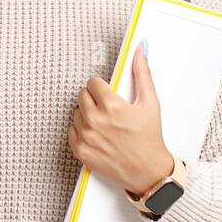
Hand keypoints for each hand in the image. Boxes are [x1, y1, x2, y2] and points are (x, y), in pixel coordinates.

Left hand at [67, 41, 175, 195]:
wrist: (147, 172)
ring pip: (76, 112)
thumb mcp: (150, 103)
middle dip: (94, 98)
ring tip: (104, 122)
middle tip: (107, 108)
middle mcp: (96, 121)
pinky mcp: (80, 150)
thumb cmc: (150, 138)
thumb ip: (142, 73)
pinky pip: (71, 130)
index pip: (92, 83)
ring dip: (87, 113)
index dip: (102, 87)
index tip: (109, 94)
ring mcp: (86, 136)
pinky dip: (81, 130)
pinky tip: (96, 133)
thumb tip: (140, 49)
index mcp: (112, 106)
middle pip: (82, 95)